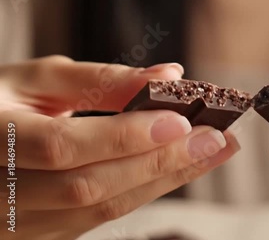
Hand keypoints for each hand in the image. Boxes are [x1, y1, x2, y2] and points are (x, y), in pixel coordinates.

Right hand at [0, 56, 239, 239]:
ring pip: (101, 210)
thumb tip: (167, 76)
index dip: (124, 137)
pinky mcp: (42, 233)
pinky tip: (178, 170)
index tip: (180, 121)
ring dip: (164, 180)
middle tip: (216, 139)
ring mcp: (19, 223)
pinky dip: (145, 191)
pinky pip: (100, 218)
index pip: (62, 147)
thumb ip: (99, 80)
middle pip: (90, 187)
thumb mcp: (36, 79)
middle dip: (161, 162)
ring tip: (211, 154)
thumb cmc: (1, 102)